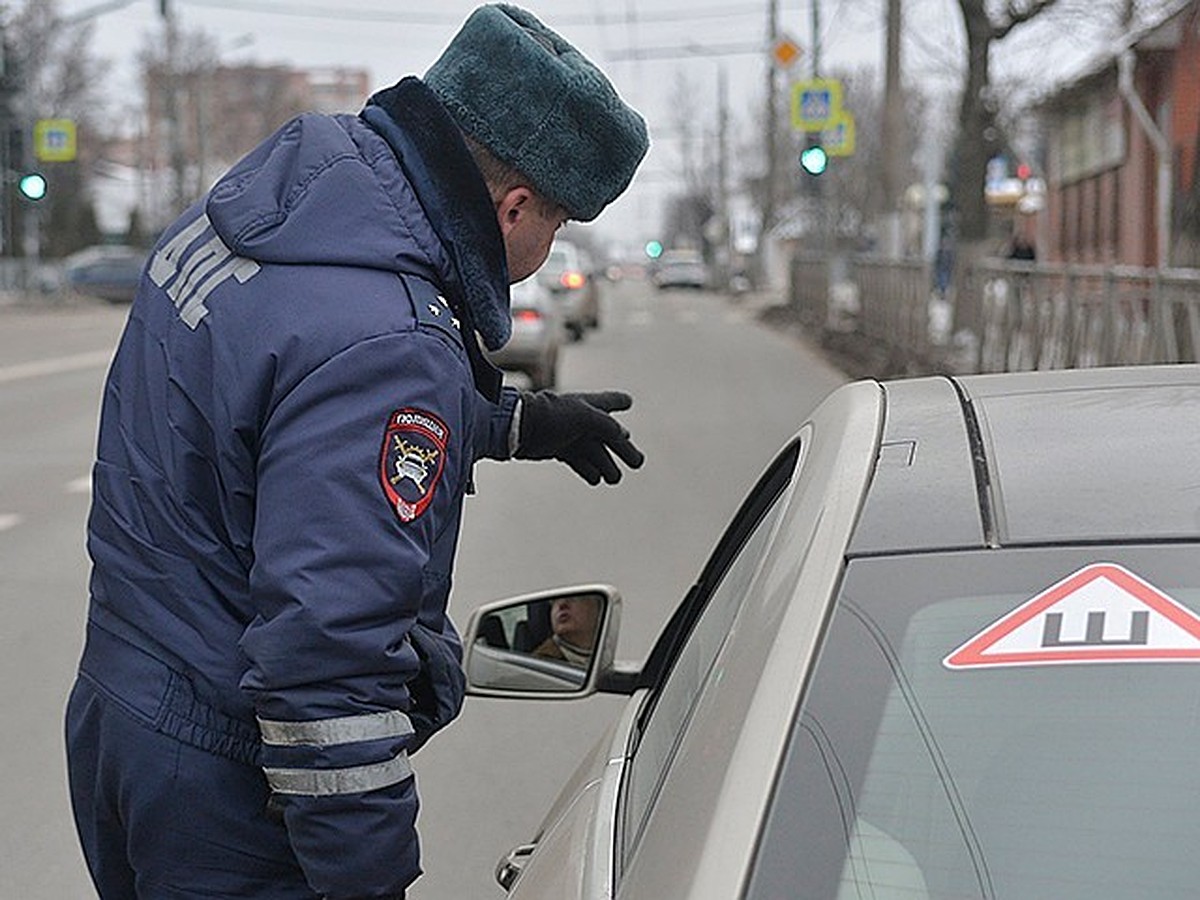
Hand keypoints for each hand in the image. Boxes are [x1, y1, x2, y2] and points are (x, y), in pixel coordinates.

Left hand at [515, 391, 644, 484]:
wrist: (519, 426)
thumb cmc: (552, 416)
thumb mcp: (585, 417)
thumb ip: (607, 425)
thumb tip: (623, 436)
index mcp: (589, 405)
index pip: (609, 401)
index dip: (619, 401)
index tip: (628, 401)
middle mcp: (580, 420)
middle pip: (608, 436)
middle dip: (623, 449)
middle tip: (638, 462)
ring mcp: (569, 435)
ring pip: (594, 452)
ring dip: (606, 465)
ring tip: (615, 478)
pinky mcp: (556, 449)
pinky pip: (578, 461)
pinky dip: (587, 470)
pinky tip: (596, 479)